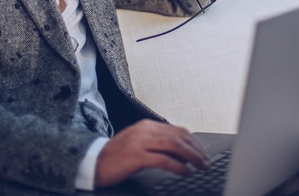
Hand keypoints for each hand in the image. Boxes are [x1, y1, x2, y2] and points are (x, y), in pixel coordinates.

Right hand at [94, 119, 209, 187]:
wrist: (92, 162)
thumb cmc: (116, 156)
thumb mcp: (138, 144)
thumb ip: (157, 144)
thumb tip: (182, 153)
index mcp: (147, 126)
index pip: (178, 130)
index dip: (194, 142)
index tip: (203, 153)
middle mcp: (145, 130)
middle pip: (179, 136)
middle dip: (197, 150)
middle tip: (206, 162)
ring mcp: (140, 142)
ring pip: (174, 146)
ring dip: (192, 157)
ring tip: (200, 166)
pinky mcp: (136, 156)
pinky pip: (163, 160)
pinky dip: (178, 166)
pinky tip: (185, 172)